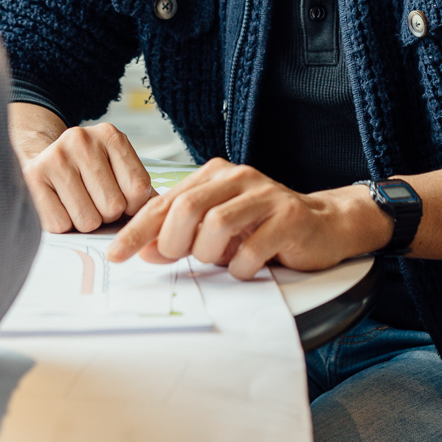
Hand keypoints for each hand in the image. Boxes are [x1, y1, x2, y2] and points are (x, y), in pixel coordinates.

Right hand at [10, 104, 154, 232]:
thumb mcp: (118, 169)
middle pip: (113, 206)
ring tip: (77, 203)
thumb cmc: (89, 172)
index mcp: (110, 135)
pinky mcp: (33, 176)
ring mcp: (55, 156)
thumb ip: (142, 191)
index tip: (121, 199)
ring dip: (85, 222)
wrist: (44, 159)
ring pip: (87, 220)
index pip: (138, 188)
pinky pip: (60, 225)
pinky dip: (63, 225)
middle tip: (94, 201)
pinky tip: (59, 206)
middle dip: (107, 215)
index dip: (132, 206)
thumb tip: (160, 216)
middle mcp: (81, 139)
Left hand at [105, 160, 390, 279]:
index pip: (165, 201)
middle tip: (181, 258)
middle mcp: (238, 177)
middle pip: (186, 209)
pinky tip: (248, 266)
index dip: (137, 229)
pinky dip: (241, 267)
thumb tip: (145, 249)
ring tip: (222, 260)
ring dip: (210, 255)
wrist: (325, 225)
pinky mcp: (288, 218)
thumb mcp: (217, 228)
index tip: (116, 253)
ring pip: (215, 226)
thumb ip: (182, 234)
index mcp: (215, 174)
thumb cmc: (264, 227)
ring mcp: (265, 195)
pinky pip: (250, 250)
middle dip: (175, 243)